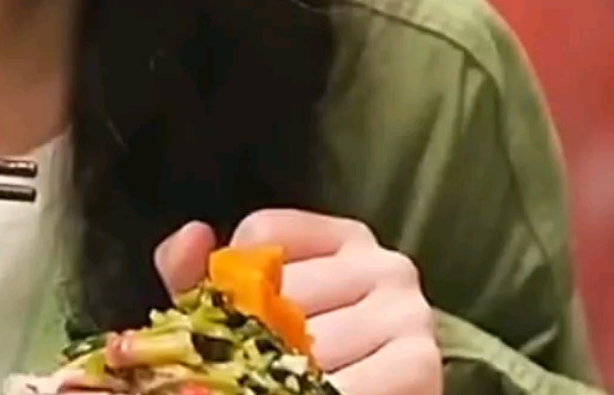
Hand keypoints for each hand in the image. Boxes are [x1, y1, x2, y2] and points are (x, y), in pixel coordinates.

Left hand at [155, 211, 441, 394]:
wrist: (369, 393)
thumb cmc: (302, 359)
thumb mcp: (246, 311)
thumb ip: (201, 275)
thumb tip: (195, 234)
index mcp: (343, 239)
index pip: (262, 234)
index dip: (228, 281)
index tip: (226, 315)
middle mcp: (385, 264)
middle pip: (283, 292)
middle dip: (249, 337)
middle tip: (240, 365)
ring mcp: (408, 313)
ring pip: (309, 342)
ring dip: (276, 374)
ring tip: (268, 379)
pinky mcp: (419, 364)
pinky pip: (344, 384)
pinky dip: (318, 392)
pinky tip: (306, 392)